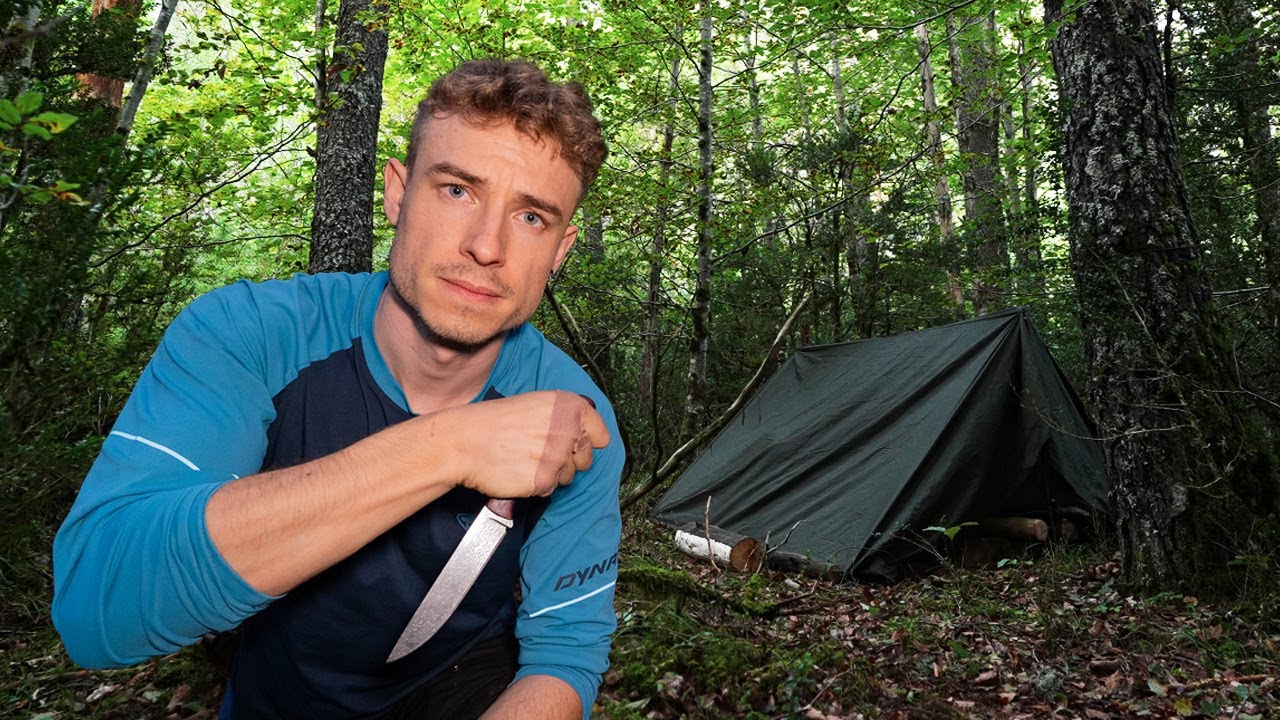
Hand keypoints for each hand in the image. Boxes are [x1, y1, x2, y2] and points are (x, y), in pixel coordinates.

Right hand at [430, 391, 608, 497]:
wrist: (464, 441)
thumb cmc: (494, 422)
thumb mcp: (535, 404)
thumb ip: (563, 417)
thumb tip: (583, 432)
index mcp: (568, 407)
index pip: (600, 433)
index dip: (590, 441)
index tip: (582, 444)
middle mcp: (568, 431)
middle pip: (586, 458)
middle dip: (569, 460)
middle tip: (541, 453)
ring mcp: (558, 457)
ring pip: (569, 476)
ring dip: (552, 473)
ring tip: (525, 460)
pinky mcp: (545, 480)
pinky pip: (551, 489)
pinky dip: (537, 485)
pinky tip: (519, 471)